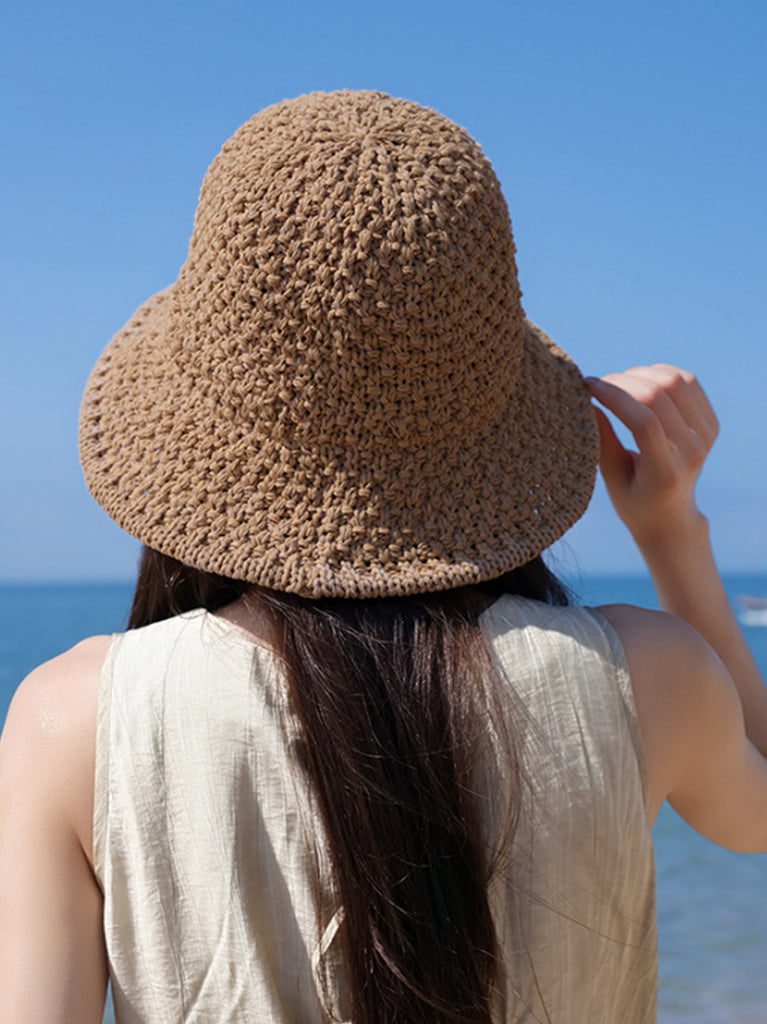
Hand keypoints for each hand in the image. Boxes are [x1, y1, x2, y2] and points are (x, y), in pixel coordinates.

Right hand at [585, 365, 718, 547]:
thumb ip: (601, 440)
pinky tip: (640, 382)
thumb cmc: (633, 501)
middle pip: (660, 396)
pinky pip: (688, 383)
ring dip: (641, 374)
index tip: (587, 387)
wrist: (670, 517)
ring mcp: (706, 437)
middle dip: (622, 381)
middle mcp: (692, 452)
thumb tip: (587, 400)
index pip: (645, 422)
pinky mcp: (710, 424)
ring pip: (676, 382)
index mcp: (666, 473)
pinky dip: (660, 373)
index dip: (614, 396)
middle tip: (597, 385)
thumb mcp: (611, 477)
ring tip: (617, 384)